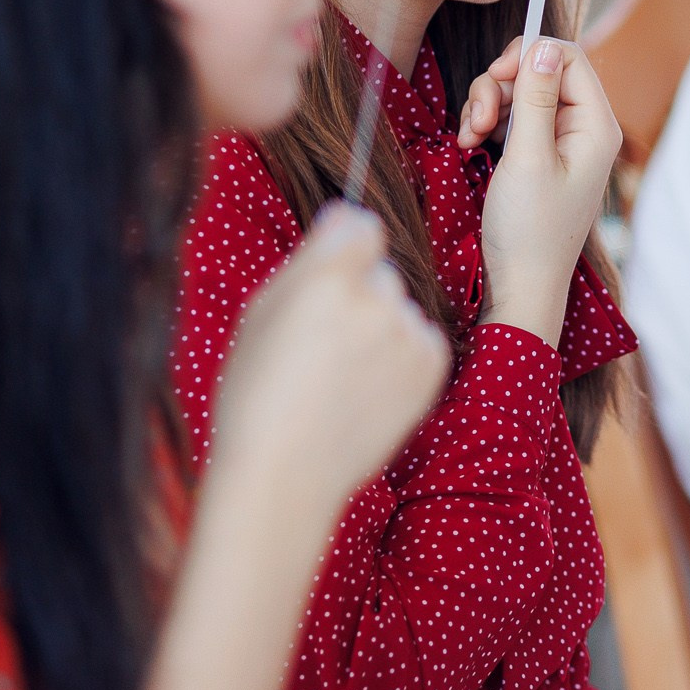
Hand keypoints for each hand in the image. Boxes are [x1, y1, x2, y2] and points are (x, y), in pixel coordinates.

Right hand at [207, 207, 450, 520]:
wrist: (286, 476)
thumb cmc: (257, 396)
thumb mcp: (260, 313)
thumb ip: (310, 257)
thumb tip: (345, 214)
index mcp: (327, 278)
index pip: (362, 225)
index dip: (346, 247)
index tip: (332, 273)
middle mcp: (377, 299)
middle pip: (381, 271)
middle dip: (361, 294)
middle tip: (325, 344)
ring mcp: (409, 334)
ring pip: (401, 308)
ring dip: (382, 329)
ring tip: (343, 377)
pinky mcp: (432, 366)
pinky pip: (422, 338)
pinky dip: (403, 357)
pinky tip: (367, 390)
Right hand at [462, 37, 622, 348]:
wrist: (520, 286)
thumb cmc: (529, 229)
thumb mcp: (528, 157)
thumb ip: (535, 98)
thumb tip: (543, 46)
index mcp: (596, 126)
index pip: (568, 58)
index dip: (529, 56)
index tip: (496, 76)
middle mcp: (583, 129)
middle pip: (540, 72)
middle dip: (500, 87)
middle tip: (477, 120)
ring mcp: (559, 142)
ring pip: (519, 93)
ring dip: (487, 106)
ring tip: (469, 139)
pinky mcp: (536, 155)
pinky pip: (511, 118)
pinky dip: (487, 124)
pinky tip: (470, 145)